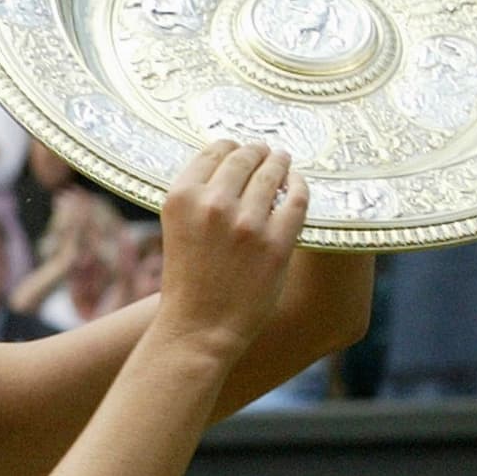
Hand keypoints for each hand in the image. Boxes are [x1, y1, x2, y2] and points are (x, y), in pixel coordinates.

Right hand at [155, 142, 307, 358]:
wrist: (198, 329)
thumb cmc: (187, 281)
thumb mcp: (177, 228)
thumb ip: (197, 199)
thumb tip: (230, 168)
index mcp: (181, 197)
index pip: (213, 152)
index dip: (230, 146)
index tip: (240, 148)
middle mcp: (212, 204)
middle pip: (244, 158)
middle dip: (258, 151)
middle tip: (267, 151)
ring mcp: (247, 223)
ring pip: (272, 174)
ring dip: (280, 163)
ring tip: (283, 162)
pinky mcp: (276, 243)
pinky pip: (296, 200)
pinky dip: (299, 186)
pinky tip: (298, 184)